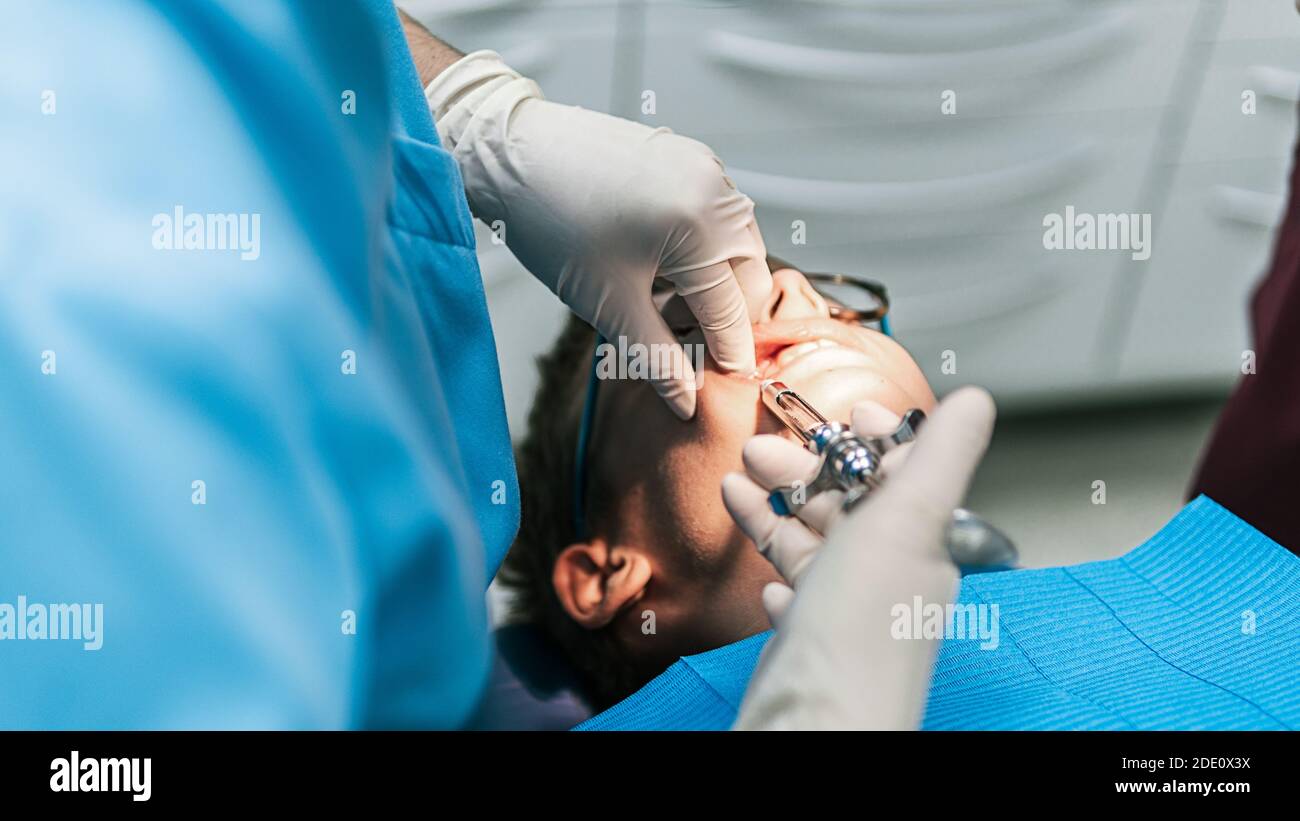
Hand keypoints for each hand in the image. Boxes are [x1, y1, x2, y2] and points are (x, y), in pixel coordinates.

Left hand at [425, 52, 770, 418]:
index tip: (720, 384)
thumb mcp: (609, 303)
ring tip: (661, 304)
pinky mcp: (688, 157)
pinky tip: (659, 266)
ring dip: (713, 284)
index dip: (727, 354)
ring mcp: (705, 169)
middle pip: (748, 276)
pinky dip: (701, 249)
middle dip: (722, 316)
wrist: (510, 154)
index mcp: (704, 227)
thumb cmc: (554, 225)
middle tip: (680, 340)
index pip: (734, 310)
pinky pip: (715, 215)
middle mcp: (717, 192)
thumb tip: (686, 402)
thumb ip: (656, 356)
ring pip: (735, 246)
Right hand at [721, 387, 995, 728]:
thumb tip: (977, 401)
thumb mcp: (907, 519)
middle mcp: (890, 574)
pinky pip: (794, 586)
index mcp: (921, 541)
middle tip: (761, 447)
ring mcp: (848, 608)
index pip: (903, 475)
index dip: (872, 441)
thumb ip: (941, 456)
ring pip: (815, 541)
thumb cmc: (860, 629)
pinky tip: (761, 560)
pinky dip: (773, 560)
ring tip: (738, 482)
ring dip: (778, 506)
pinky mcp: (811, 638)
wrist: (815, 720)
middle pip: (849, 503)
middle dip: (806, 468)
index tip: (845, 413)